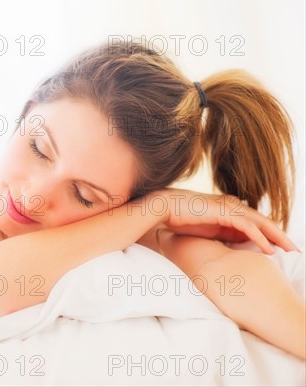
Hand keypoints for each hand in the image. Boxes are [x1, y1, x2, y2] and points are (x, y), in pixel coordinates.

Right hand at [151, 188, 299, 254]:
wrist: (164, 207)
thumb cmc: (180, 218)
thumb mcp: (207, 229)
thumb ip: (224, 233)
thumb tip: (238, 243)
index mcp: (229, 209)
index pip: (256, 222)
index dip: (271, 234)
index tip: (282, 247)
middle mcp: (233, 206)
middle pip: (264, 221)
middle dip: (281, 236)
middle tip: (295, 250)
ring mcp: (229, 207)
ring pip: (261, 223)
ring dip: (277, 237)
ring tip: (290, 249)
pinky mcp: (224, 212)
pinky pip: (248, 227)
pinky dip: (260, 237)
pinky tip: (269, 249)